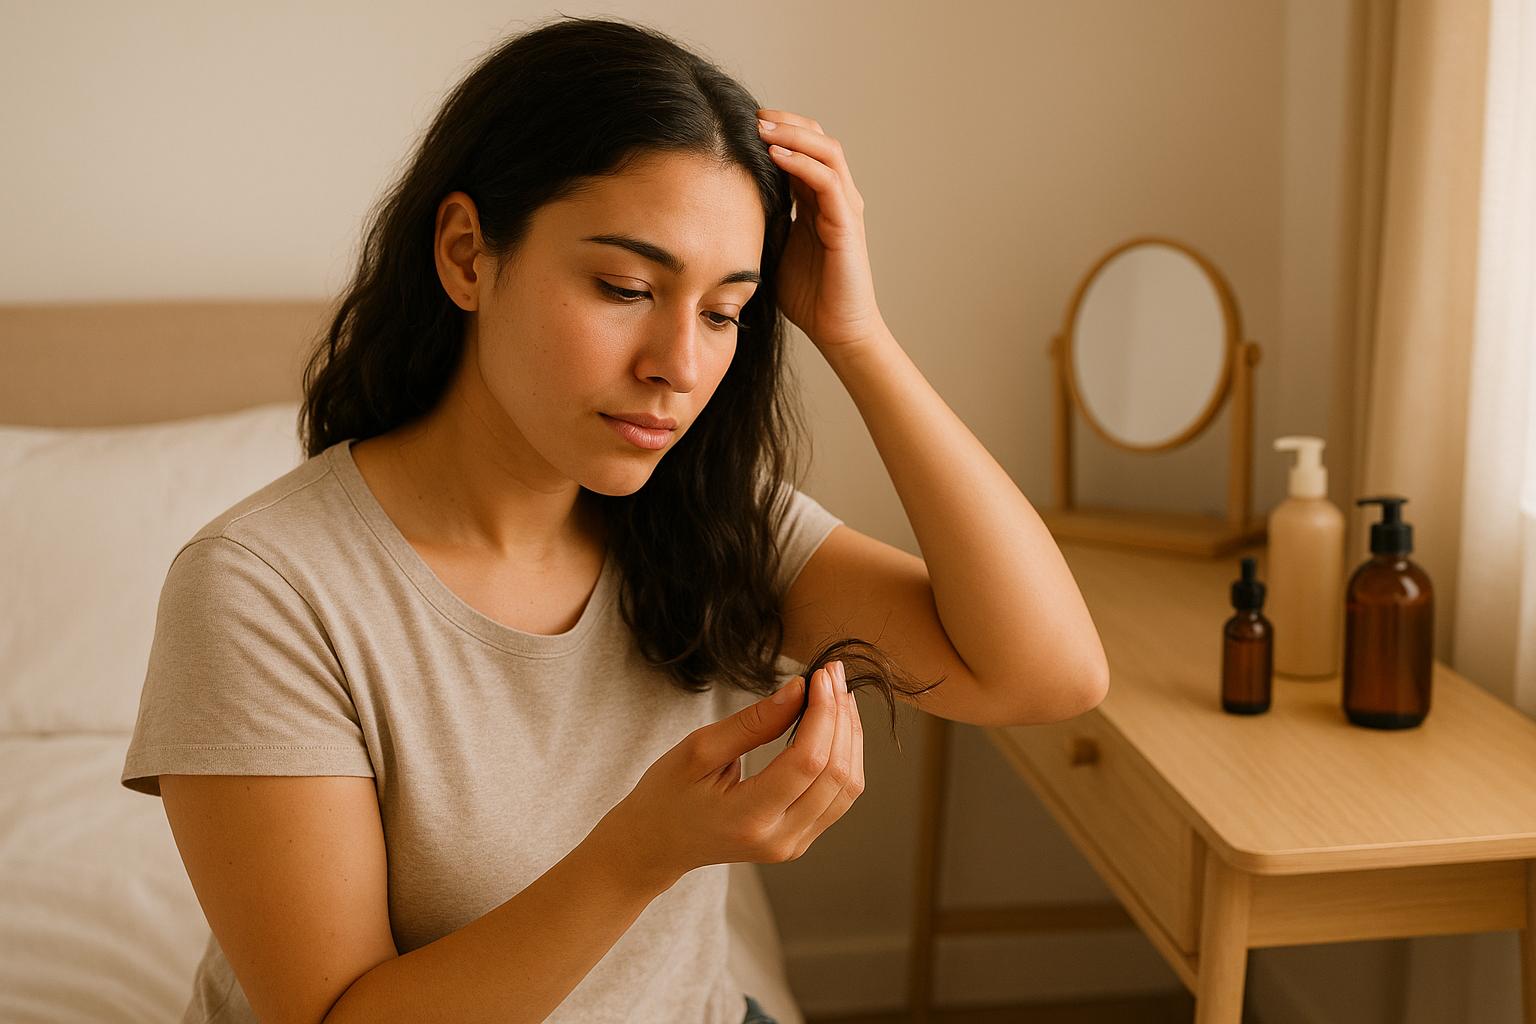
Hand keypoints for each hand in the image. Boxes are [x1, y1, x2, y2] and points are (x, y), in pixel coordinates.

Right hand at [596, 660, 864, 888]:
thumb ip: (754, 721)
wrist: (657, 844)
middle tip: (832, 674)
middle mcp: (779, 840)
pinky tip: (835, 726)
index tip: (819, 675)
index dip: (823, 713)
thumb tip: (799, 689)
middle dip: (840, 717)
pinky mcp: (800, 840)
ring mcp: (793, 845)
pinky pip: (838, 797)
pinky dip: (844, 757)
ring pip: (846, 787)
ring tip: (837, 694)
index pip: (807, 762)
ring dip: (849, 736)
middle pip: (835, 773)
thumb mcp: (699, 749)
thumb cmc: (668, 793)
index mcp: (748, 818)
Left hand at [757, 109, 886, 351]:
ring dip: (792, 133)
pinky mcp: (847, 224)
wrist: (836, 330)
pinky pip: (827, 181)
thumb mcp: (772, 248)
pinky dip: (802, 162)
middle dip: (784, 121)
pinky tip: (776, 155)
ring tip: (761, 126)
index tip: (740, 124)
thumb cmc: (807, 296)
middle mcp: (836, 196)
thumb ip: (760, 220)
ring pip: (826, 150)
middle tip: (749, 114)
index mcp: (818, 200)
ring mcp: (845, 207)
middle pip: (817, 137)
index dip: (776, 130)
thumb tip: (721, 200)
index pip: (802, 148)